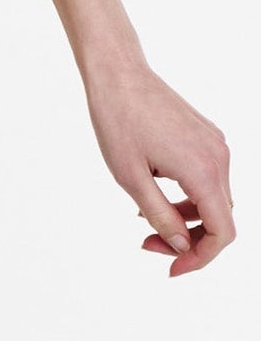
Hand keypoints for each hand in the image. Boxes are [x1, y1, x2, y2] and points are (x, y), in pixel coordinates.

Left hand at [83, 60, 234, 275]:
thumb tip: (181, 246)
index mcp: (203, 169)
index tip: (172, 268)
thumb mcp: (131, 177)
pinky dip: (187, 194)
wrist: (117, 72)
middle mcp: (218, 156)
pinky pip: (207, 176)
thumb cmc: (117, 120)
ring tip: (145, 218)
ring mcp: (215, 143)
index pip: (223, 232)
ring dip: (187, 217)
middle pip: (220, 218)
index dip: (201, 258)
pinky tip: (155, 191)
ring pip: (214, 198)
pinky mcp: (205, 134)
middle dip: (188, 239)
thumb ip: (161, 216)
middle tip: (148, 243)